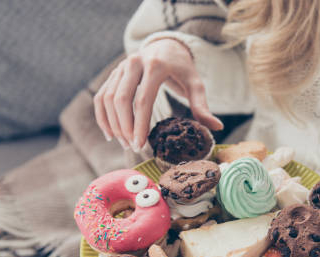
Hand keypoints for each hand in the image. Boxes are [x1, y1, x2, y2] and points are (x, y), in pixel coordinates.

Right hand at [94, 39, 222, 151]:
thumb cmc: (182, 69)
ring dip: (113, 124)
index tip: (140, 144)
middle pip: (121, 99)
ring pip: (108, 98)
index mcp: (156, 65)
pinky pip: (102, 96)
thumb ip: (202, 106)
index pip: (143, 99)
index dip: (140, 124)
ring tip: (124, 143)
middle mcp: (134, 63)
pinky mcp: (113, 74)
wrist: (166, 46)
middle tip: (133, 147)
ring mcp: (121, 67)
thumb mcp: (195, 84)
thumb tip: (217, 127)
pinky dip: (103, 116)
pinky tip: (111, 134)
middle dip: (125, 127)